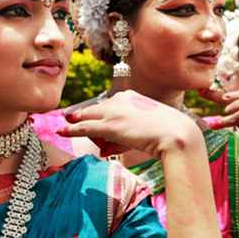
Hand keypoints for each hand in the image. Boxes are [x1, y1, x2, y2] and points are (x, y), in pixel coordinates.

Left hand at [57, 90, 200, 158]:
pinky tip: (61, 132)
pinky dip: (71, 130)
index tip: (91, 118)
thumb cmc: (169, 132)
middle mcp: (119, 100)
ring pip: (87, 117)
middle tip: (69, 119)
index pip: (109, 104)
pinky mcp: (109, 125)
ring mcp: (114, 112)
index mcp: (130, 96)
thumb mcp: (150, 125)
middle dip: (82, 116)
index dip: (100, 114)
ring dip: (74, 123)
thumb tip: (118, 142)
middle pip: (96, 109)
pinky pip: (84, 127)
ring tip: (64, 126)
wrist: (176, 134)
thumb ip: (132, 130)